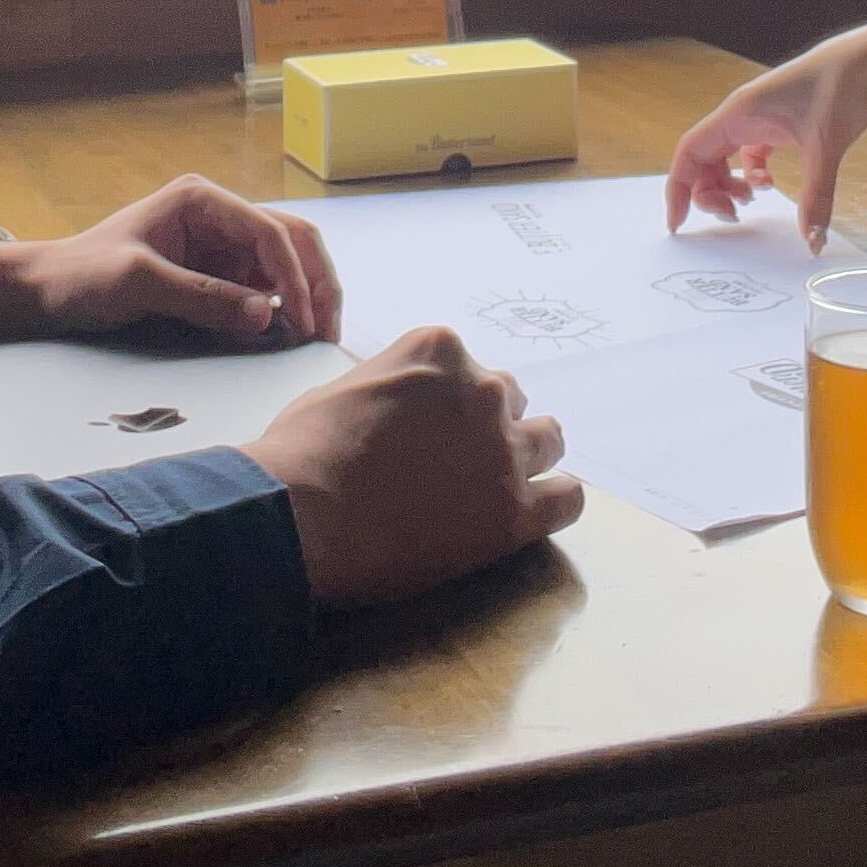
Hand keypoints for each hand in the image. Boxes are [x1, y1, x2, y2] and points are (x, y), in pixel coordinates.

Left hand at [2, 174, 340, 346]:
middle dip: (314, 283)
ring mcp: (220, 247)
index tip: (303, 322)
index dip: (295, 277)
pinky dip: (279, 313)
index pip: (270, 231)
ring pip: (284, 266)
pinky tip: (283, 339)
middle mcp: (219, 217)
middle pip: (290, 241)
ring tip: (312, 340)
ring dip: (304, 298)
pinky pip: (261, 291)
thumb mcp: (138, 283)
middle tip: (325, 333)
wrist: (46, 293)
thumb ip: (201, 296)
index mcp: (202, 201)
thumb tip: (265, 316)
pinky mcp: (216, 275)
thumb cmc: (82, 276)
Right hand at [249, 326, 583, 610]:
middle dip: (487, 425)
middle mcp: (482, 389)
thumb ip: (388, 387)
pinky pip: (567, 498)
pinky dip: (555, 501)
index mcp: (439, 350)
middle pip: (509, 399)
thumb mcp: (342, 389)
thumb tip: (394, 410)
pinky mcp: (514, 512)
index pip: (467, 369)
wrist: (299, 516)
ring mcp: (503, 450)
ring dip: (525, 457)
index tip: (427, 429)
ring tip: (493, 486)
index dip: (448, 403)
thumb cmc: (301, 453)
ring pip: (548, 439)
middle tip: (454, 461)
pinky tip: (532, 512)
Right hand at [666, 27, 866, 244]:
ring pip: (725, 158)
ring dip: (729, 184)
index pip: (690, 151)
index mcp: (739, 113)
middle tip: (733, 217)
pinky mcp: (779, 123)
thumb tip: (812, 241)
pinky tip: (771, 184)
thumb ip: (815, 196)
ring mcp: (760, 118)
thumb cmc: (842, 86)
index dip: (678, 187)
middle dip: (709, 192)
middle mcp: (743, 114)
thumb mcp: (826, 145)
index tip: (678, 221)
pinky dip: (753, 175)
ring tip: (752, 201)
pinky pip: (749, 155)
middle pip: (704, 158)